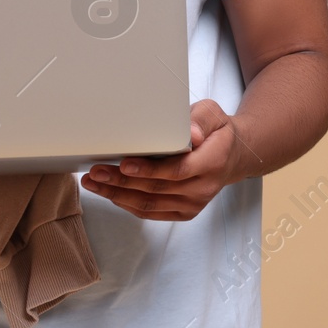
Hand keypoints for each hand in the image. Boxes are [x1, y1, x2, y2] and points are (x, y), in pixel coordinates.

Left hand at [80, 100, 246, 220]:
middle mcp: (204, 187)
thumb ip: (201, 120)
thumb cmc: (217, 132)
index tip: (124, 164)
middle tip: (97, 172)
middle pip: (157, 190)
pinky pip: (152, 213)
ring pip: (150, 205)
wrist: (233, 155)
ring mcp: (194, 203)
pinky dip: (128, 204)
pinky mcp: (185, 211)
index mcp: (213, 161)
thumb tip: (191, 134)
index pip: (177, 171)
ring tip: (94, 184)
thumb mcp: (213, 114)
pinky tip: (111, 194)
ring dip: (118, 196)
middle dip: (122, 183)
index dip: (149, 170)